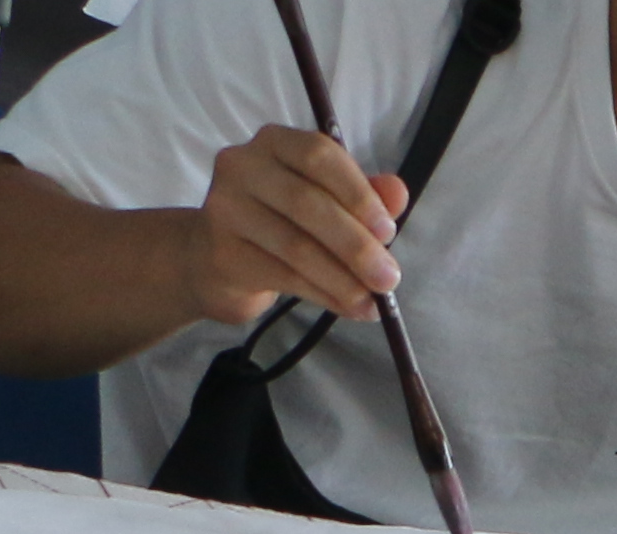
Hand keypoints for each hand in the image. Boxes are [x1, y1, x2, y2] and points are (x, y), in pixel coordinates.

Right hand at [193, 125, 405, 322]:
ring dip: (343, 279)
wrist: (219, 257)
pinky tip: (350, 307)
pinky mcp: (222, 252)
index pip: (319, 154)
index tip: (388, 231)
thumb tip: (398, 192)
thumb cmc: (283, 220)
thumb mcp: (327, 200)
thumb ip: (364, 194)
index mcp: (274, 142)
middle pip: (306, 203)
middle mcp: (242, 165)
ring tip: (373, 301)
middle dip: (356, 246)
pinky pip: (283, 275)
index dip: (358, 194)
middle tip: (389, 278)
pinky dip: (325, 294)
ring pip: (295, 246)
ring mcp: (225, 208)